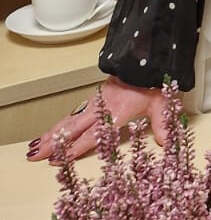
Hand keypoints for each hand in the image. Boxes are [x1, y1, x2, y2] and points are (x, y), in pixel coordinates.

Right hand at [26, 78, 169, 163]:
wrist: (147, 60)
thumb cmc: (153, 83)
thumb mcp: (162, 106)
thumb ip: (162, 126)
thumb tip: (167, 144)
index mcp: (116, 113)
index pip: (92, 135)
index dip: (75, 148)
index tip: (58, 159)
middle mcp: (102, 108)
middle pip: (73, 128)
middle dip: (53, 143)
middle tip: (35, 156)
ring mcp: (96, 102)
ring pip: (69, 120)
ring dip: (51, 134)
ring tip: (35, 147)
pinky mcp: (95, 98)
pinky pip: (74, 112)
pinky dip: (60, 123)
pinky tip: (52, 131)